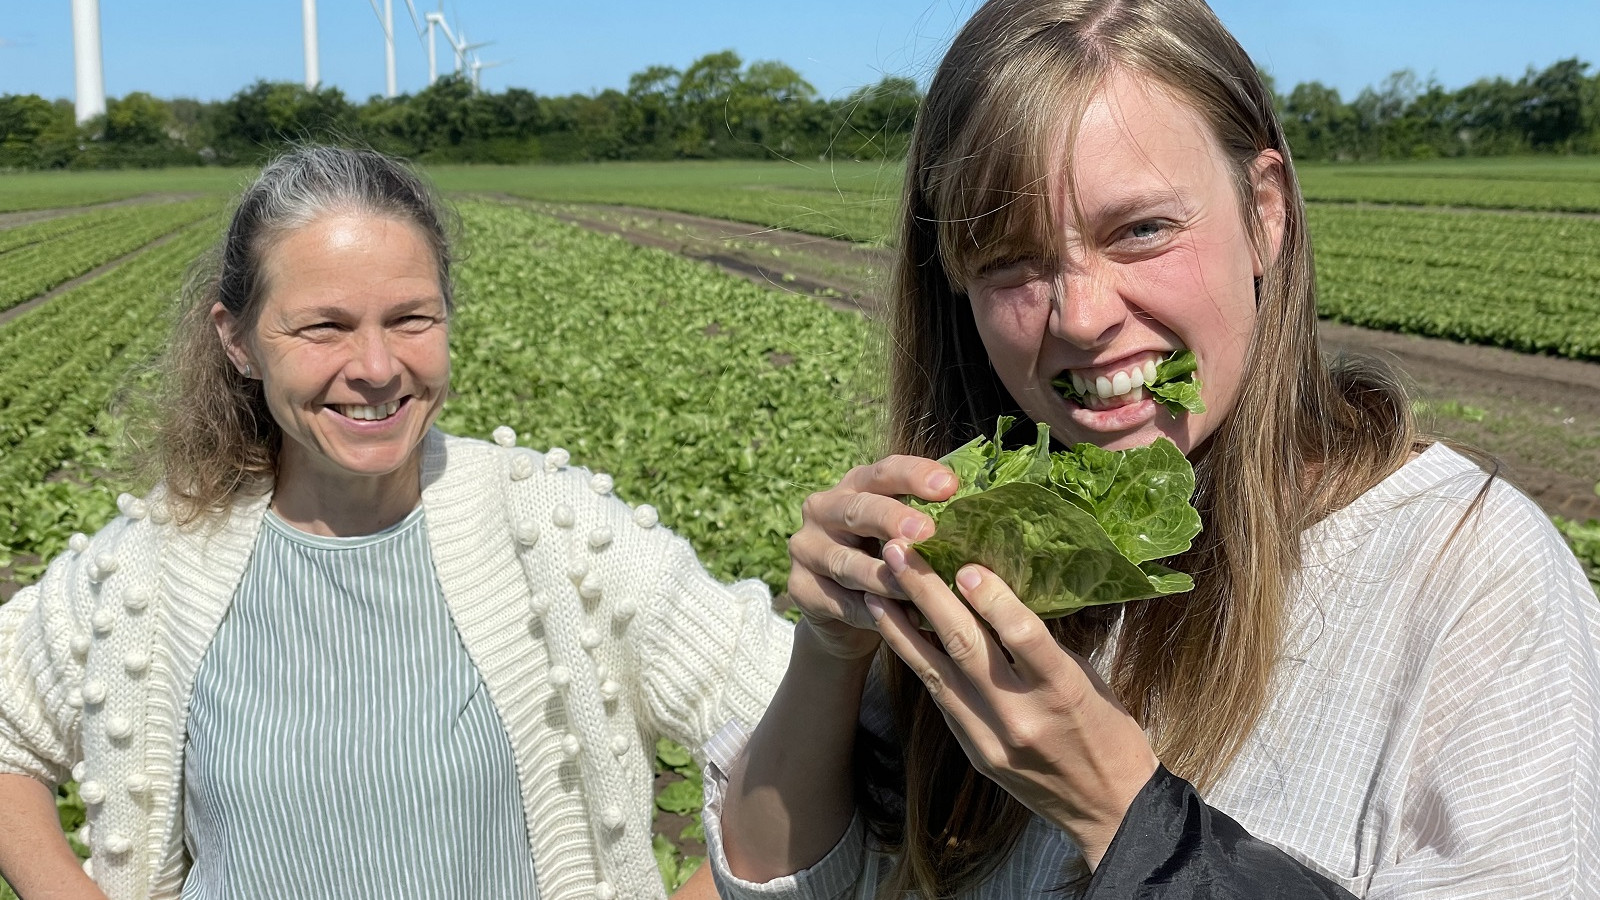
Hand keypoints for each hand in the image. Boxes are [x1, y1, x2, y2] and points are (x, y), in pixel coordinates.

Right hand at [785, 457, 956, 660]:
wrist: (847, 614)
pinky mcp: (799, 588)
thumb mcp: (905, 537)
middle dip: (893, 520)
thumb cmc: (890, 563)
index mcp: (856, 485)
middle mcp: (824, 508)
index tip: (950, 486)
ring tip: (917, 591)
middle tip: (927, 532)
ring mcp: (806, 548)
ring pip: (847, 562)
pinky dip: (873, 613)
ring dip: (884, 577)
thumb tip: (992, 520)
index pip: (884, 471)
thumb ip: (931, 524)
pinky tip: (901, 620)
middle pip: (858, 510)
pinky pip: (840, 602)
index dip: (915, 475)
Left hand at [867, 542, 1158, 868]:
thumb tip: (996, 592)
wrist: (1108, 807)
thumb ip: (1043, 642)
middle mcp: (1021, 715)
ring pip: (936, 672)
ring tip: (875, 589)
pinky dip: (915, 659)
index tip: (965, 564)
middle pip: (966, 645)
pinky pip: (939, 696)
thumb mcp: (1088, 677)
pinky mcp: (974, 750)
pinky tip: (894, 632)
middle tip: (898, 553)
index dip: (991, 598)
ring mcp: (991, 737)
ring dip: (901, 626)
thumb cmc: (1106, 730)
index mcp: (1062, 690)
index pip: (1024, 635)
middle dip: (926, 594)